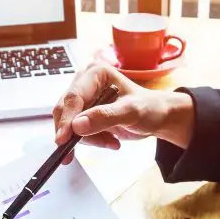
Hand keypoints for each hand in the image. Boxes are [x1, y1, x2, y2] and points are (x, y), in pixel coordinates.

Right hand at [52, 62, 194, 161]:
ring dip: (89, 138)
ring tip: (112, 142)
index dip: (66, 120)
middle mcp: (85, 82)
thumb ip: (104, 117)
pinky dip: (91, 140)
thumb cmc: (149, 108)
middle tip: (96, 145)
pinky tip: (110, 140)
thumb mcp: (131, 112)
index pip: (73, 97)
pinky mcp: (84, 112)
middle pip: (66, 110)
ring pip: (69, 124)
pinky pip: (76, 131)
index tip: (63, 140)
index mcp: (95, 73)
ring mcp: (84, 97)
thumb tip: (77, 125)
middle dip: (78, 132)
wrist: (157, 117)